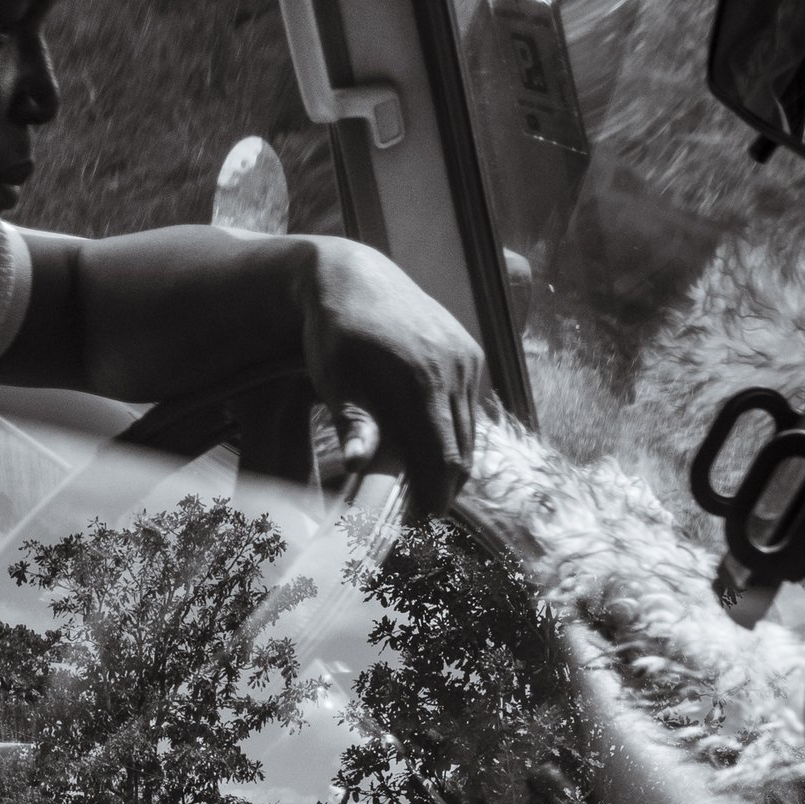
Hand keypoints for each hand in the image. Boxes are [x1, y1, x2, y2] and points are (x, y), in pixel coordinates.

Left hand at [299, 238, 487, 516]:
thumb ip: (352, 421)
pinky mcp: (470, 352)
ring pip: (471, 431)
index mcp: (421, 379)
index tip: (420, 526)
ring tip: (426, 488)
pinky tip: (431, 447)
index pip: (443, 457)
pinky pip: (471, 408)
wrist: (354, 277)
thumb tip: (358, 464)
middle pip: (463, 450)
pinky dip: (455, 433)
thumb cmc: (334, 333)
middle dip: (445, 486)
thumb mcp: (333, 378)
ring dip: (452, 461)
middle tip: (420, 517)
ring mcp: (467, 358)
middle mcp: (454, 368)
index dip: (435, 497)